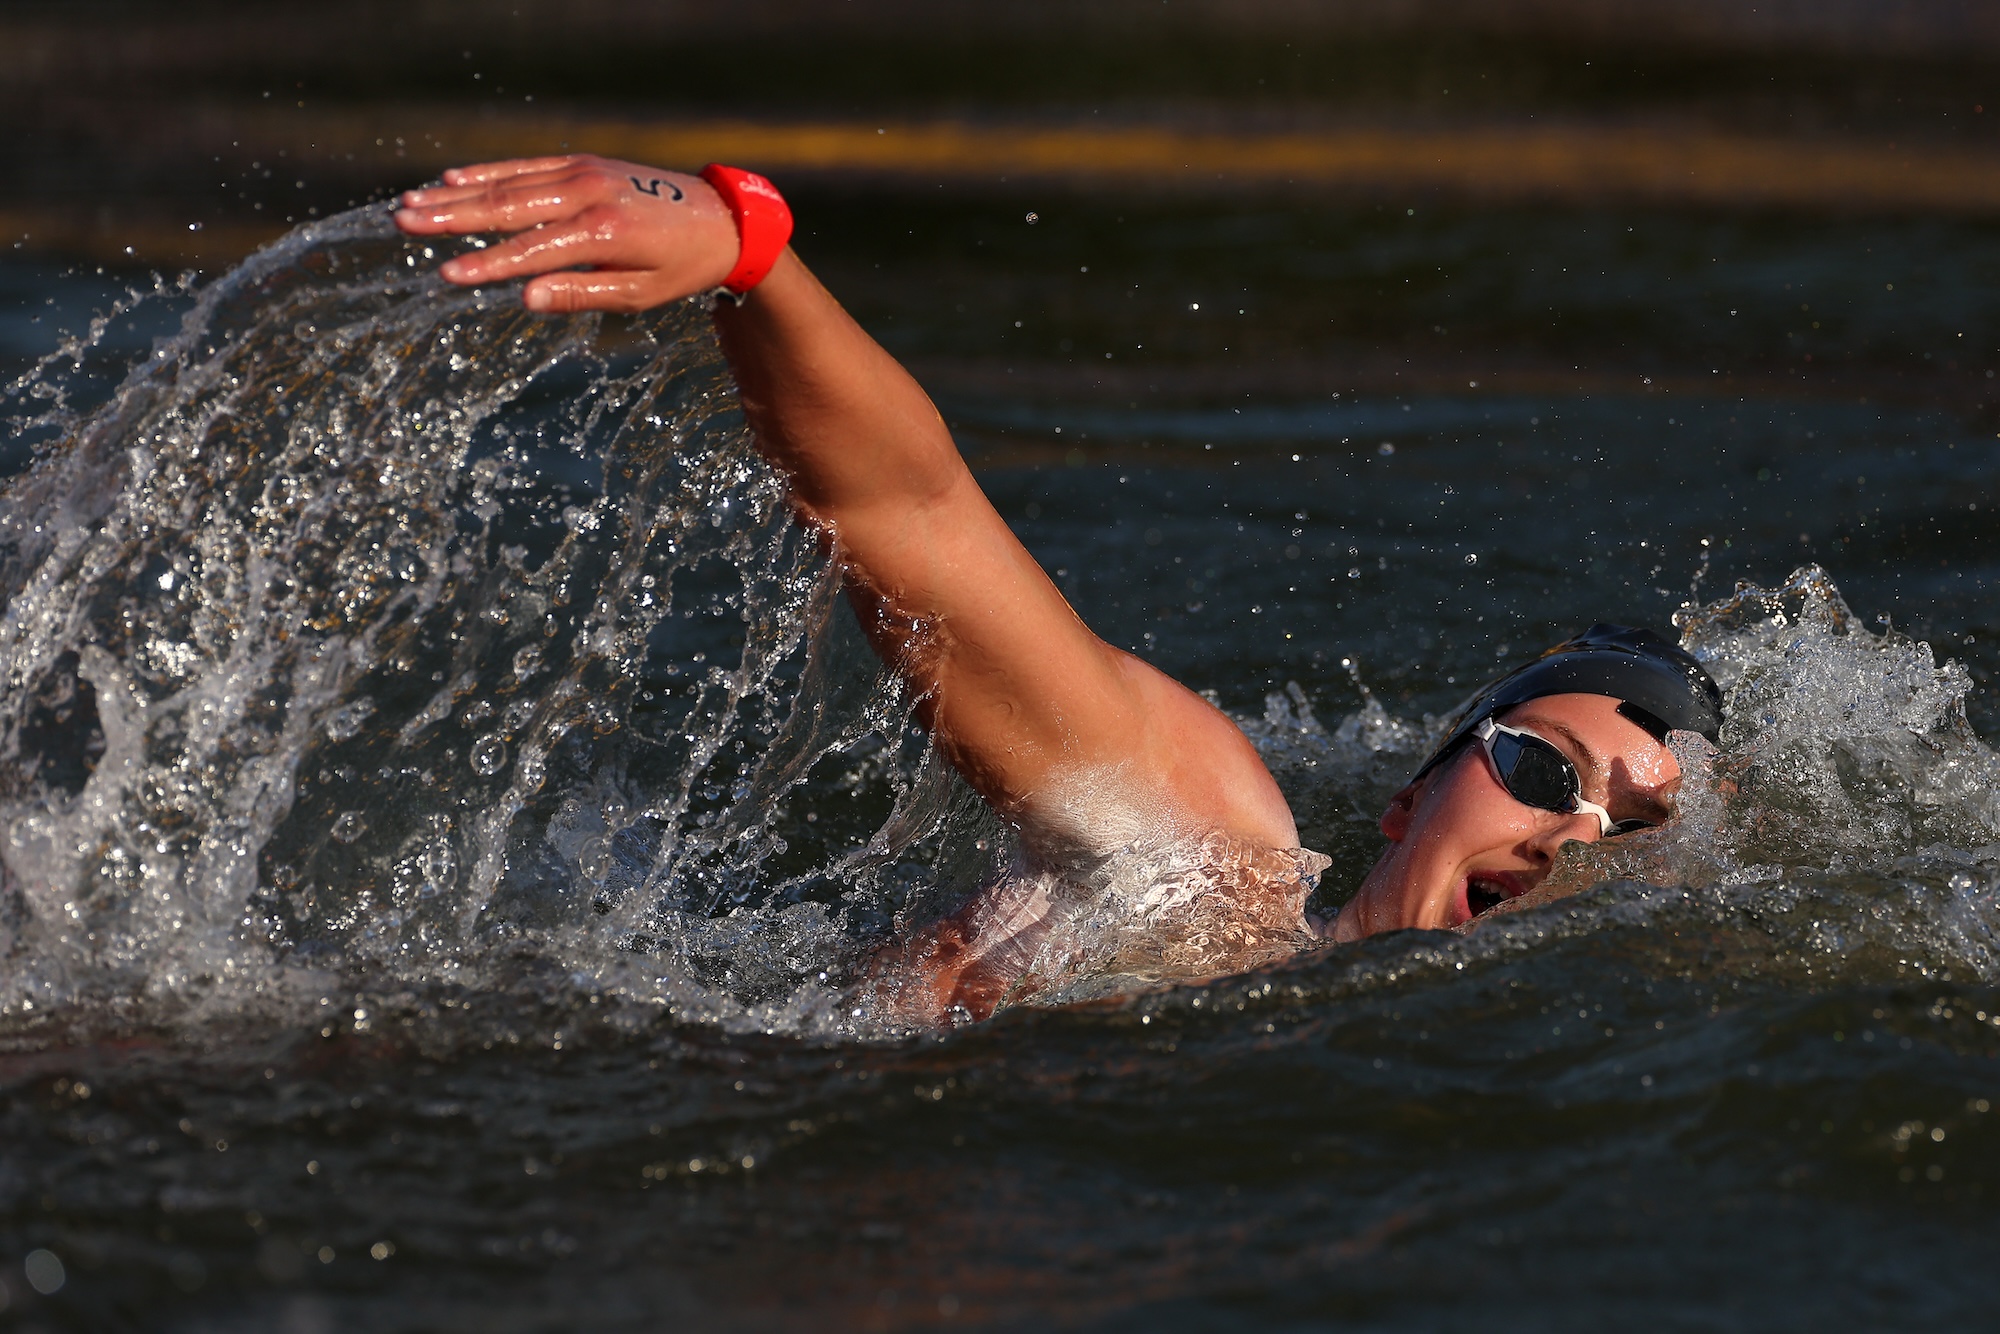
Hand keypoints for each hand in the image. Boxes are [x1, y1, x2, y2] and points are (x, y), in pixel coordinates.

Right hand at [393, 154, 740, 312]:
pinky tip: (453, 179)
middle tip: (403, 222)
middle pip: (508, 206)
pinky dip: (489, 172)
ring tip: (410, 203)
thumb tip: (525, 299)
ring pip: (510, 182)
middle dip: (452, 217)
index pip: (531, 251)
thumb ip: (581, 294)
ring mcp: (583, 172)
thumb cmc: (680, 267)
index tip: (445, 276)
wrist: (721, 219)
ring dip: (458, 194)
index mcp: (603, 232)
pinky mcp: (583, 163)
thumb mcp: (640, 294)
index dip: (486, 266)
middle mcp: (588, 193)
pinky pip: (528, 166)